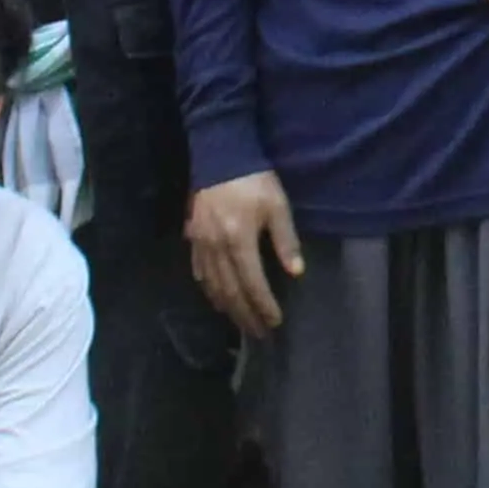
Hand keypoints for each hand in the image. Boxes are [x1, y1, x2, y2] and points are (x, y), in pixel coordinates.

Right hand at [186, 172, 304, 334]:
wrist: (219, 154)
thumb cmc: (254, 179)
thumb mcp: (277, 206)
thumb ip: (286, 240)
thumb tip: (296, 272)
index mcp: (239, 241)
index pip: (253, 284)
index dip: (264, 306)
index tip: (275, 322)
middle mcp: (217, 248)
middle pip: (231, 291)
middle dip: (245, 315)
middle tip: (258, 333)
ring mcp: (201, 243)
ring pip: (212, 285)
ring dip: (227, 307)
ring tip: (240, 322)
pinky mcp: (193, 236)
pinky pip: (199, 271)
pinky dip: (209, 289)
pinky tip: (216, 298)